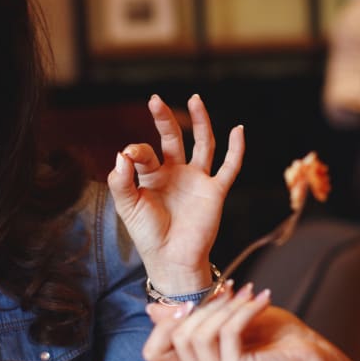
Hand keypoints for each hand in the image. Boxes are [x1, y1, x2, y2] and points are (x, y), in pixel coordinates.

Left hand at [107, 94, 243, 294]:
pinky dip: (236, 149)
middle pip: (173, 138)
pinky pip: (229, 167)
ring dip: (200, 122)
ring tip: (195, 99)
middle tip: (155, 100)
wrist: (171, 260)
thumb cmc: (148, 235)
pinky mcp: (215, 192)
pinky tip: (238, 130)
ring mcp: (196, 180)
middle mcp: (175, 173)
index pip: (145, 152)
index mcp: (152, 175)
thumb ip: (120, 181)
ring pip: (203, 144)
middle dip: (164, 120)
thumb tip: (121, 154)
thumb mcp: (127, 207)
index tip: (130, 157)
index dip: (137, 151)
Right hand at [141, 285, 331, 360]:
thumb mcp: (227, 322)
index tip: (190, 301)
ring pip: (199, 335)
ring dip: (224, 307)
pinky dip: (243, 310)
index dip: (162, 324)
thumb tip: (152, 309)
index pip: (153, 353)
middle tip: (231, 289)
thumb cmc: (274, 338)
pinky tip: (261, 299)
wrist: (315, 360)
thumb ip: (193, 319)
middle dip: (203, 306)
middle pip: (177, 336)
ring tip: (248, 293)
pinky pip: (227, 333)